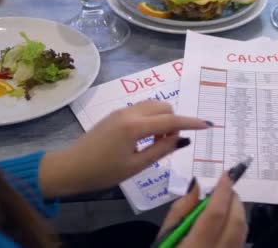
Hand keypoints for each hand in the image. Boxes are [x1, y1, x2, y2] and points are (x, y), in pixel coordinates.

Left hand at [39, 100, 208, 196]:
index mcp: (135, 127)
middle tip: (169, 144)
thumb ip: (161, 150)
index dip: (191, 122)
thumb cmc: (102, 172)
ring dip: (163, 119)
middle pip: (164, 107)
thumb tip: (182, 139)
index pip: (171, 120)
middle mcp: (130, 113)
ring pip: (154, 106)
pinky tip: (145, 139)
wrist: (69, 168)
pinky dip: (152, 119)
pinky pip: (142, 110)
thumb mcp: (135, 166)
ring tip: (156, 143)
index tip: (208, 125)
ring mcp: (121, 111)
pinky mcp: (116, 115)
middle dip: (174, 121)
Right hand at [158, 175, 247, 246]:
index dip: (223, 192)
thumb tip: (196, 186)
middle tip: (227, 188)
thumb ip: (180, 211)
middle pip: (236, 223)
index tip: (226, 175)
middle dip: (235, 201)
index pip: (215, 215)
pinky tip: (227, 224)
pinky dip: (237, 229)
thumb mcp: (163, 237)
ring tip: (227, 203)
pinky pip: (239, 244)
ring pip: (242, 234)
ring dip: (238, 214)